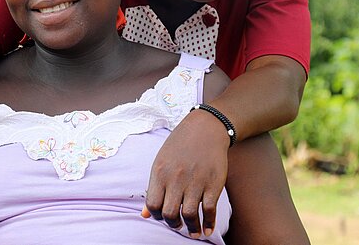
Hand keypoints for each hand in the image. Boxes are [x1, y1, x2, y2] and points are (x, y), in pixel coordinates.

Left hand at [144, 110, 229, 237]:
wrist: (205, 128)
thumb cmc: (180, 145)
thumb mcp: (161, 162)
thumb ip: (153, 188)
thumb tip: (144, 215)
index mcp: (160, 173)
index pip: (152, 205)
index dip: (156, 216)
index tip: (163, 216)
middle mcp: (176, 178)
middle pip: (169, 214)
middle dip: (173, 224)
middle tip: (178, 225)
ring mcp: (196, 181)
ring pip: (189, 215)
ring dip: (191, 228)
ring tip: (192, 230)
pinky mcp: (214, 183)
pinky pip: (210, 210)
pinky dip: (208, 224)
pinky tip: (206, 229)